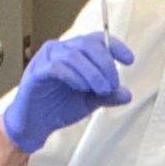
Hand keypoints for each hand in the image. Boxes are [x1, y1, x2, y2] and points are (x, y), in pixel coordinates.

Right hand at [2, 32, 134, 153]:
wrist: (35, 125)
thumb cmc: (59, 107)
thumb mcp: (90, 101)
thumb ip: (107, 96)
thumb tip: (127, 94)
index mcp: (74, 52)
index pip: (96, 40)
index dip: (115, 46)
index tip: (129, 60)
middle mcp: (60, 50)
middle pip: (88, 45)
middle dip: (105, 64)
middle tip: (112, 85)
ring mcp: (46, 59)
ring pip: (74, 55)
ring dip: (92, 73)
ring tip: (100, 90)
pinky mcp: (36, 71)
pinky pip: (57, 67)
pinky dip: (74, 76)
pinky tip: (81, 88)